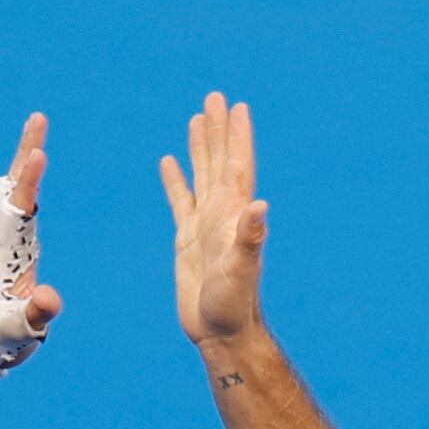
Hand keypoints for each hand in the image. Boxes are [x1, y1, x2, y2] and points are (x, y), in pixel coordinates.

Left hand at [0, 111, 62, 401]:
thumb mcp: (14, 332)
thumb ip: (33, 316)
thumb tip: (49, 298)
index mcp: (2, 256)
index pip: (18, 213)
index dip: (29, 184)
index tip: (37, 155)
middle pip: (12, 193)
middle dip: (25, 155)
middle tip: (38, 117)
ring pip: (10, 198)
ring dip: (24, 165)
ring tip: (36, 125)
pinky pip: (10, 214)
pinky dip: (21, 189)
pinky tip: (28, 169)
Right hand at [158, 91, 267, 346]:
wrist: (219, 331)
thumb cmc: (233, 303)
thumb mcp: (241, 268)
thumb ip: (249, 236)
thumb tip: (260, 206)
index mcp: (234, 214)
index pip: (237, 165)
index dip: (238, 136)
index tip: (237, 106)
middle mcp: (222, 213)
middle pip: (219, 161)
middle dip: (218, 130)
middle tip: (215, 97)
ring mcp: (205, 224)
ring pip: (201, 175)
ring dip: (200, 146)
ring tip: (197, 117)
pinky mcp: (187, 239)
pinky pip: (180, 200)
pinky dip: (175, 180)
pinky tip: (169, 162)